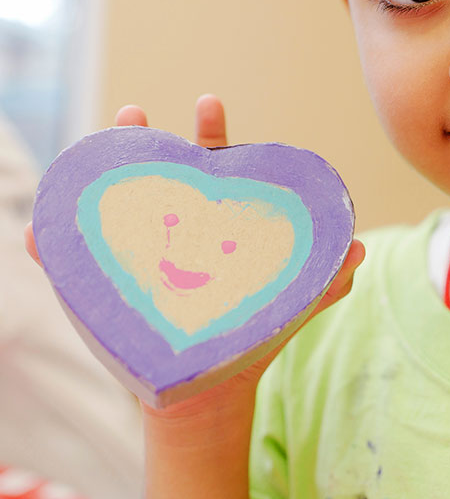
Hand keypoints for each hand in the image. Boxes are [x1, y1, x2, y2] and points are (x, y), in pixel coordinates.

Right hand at [25, 94, 364, 498]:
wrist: (209, 396)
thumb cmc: (246, 340)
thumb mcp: (284, 306)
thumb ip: (322, 281)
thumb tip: (359, 251)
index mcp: (214, 227)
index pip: (212, 169)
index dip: (211, 134)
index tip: (208, 103)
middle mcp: (173, 236)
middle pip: (158, 177)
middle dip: (147, 141)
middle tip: (136, 112)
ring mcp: (139, 262)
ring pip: (114, 211)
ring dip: (98, 181)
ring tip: (91, 155)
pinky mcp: (111, 297)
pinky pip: (76, 270)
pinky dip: (54, 251)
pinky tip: (40, 233)